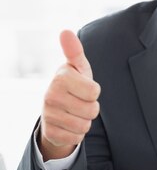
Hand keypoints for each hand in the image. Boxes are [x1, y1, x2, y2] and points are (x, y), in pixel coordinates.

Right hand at [39, 30, 100, 160]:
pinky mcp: (51, 133)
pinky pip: (77, 138)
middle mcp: (51, 95)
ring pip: (85, 125)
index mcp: (60, 77)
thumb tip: (65, 32)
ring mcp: (49, 115)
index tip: (83, 88)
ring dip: (85, 121)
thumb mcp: (77, 67)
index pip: (95, 91)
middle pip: (92, 110)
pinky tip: (69, 124)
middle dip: (91, 108)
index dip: (93, 92)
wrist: (55, 110)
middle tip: (80, 102)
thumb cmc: (73, 85)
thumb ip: (74, 51)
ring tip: (75, 112)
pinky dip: (77, 133)